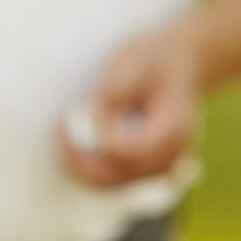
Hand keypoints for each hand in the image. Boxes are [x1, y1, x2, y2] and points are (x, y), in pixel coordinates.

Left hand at [56, 23, 197, 187]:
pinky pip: (114, 178)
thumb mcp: (134, 59)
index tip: (75, 116)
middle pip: (121, 176)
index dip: (103, 141)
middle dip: (81, 160)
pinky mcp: (146, 166)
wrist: (183, 59)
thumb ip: (113, 90)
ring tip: (60, 134)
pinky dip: (89, 166)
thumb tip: (88, 120)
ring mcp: (162, 165)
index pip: (136, 151)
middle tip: (57, 131)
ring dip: (80, 166)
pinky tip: (72, 142)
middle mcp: (174, 153)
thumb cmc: (157, 56)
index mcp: (177, 126)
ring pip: (112, 183)